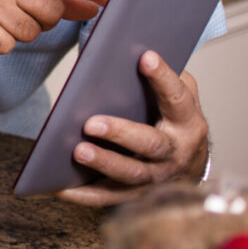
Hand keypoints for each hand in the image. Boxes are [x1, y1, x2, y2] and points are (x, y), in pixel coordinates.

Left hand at [55, 51, 210, 206]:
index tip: (146, 57)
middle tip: (91, 123)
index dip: (163, 78)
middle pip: (151, 145)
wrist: (190, 162)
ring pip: (131, 174)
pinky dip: (83, 194)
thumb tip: (129, 51)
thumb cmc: (174, 119)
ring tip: (76, 151)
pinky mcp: (136, 193)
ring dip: (103, 163)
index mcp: (187, 121)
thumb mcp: (178, 94)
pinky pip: (109, 197)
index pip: (177, 98)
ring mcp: (156, 176)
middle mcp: (175, 152)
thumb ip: (162, 77)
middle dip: (121, 133)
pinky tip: (57, 186)